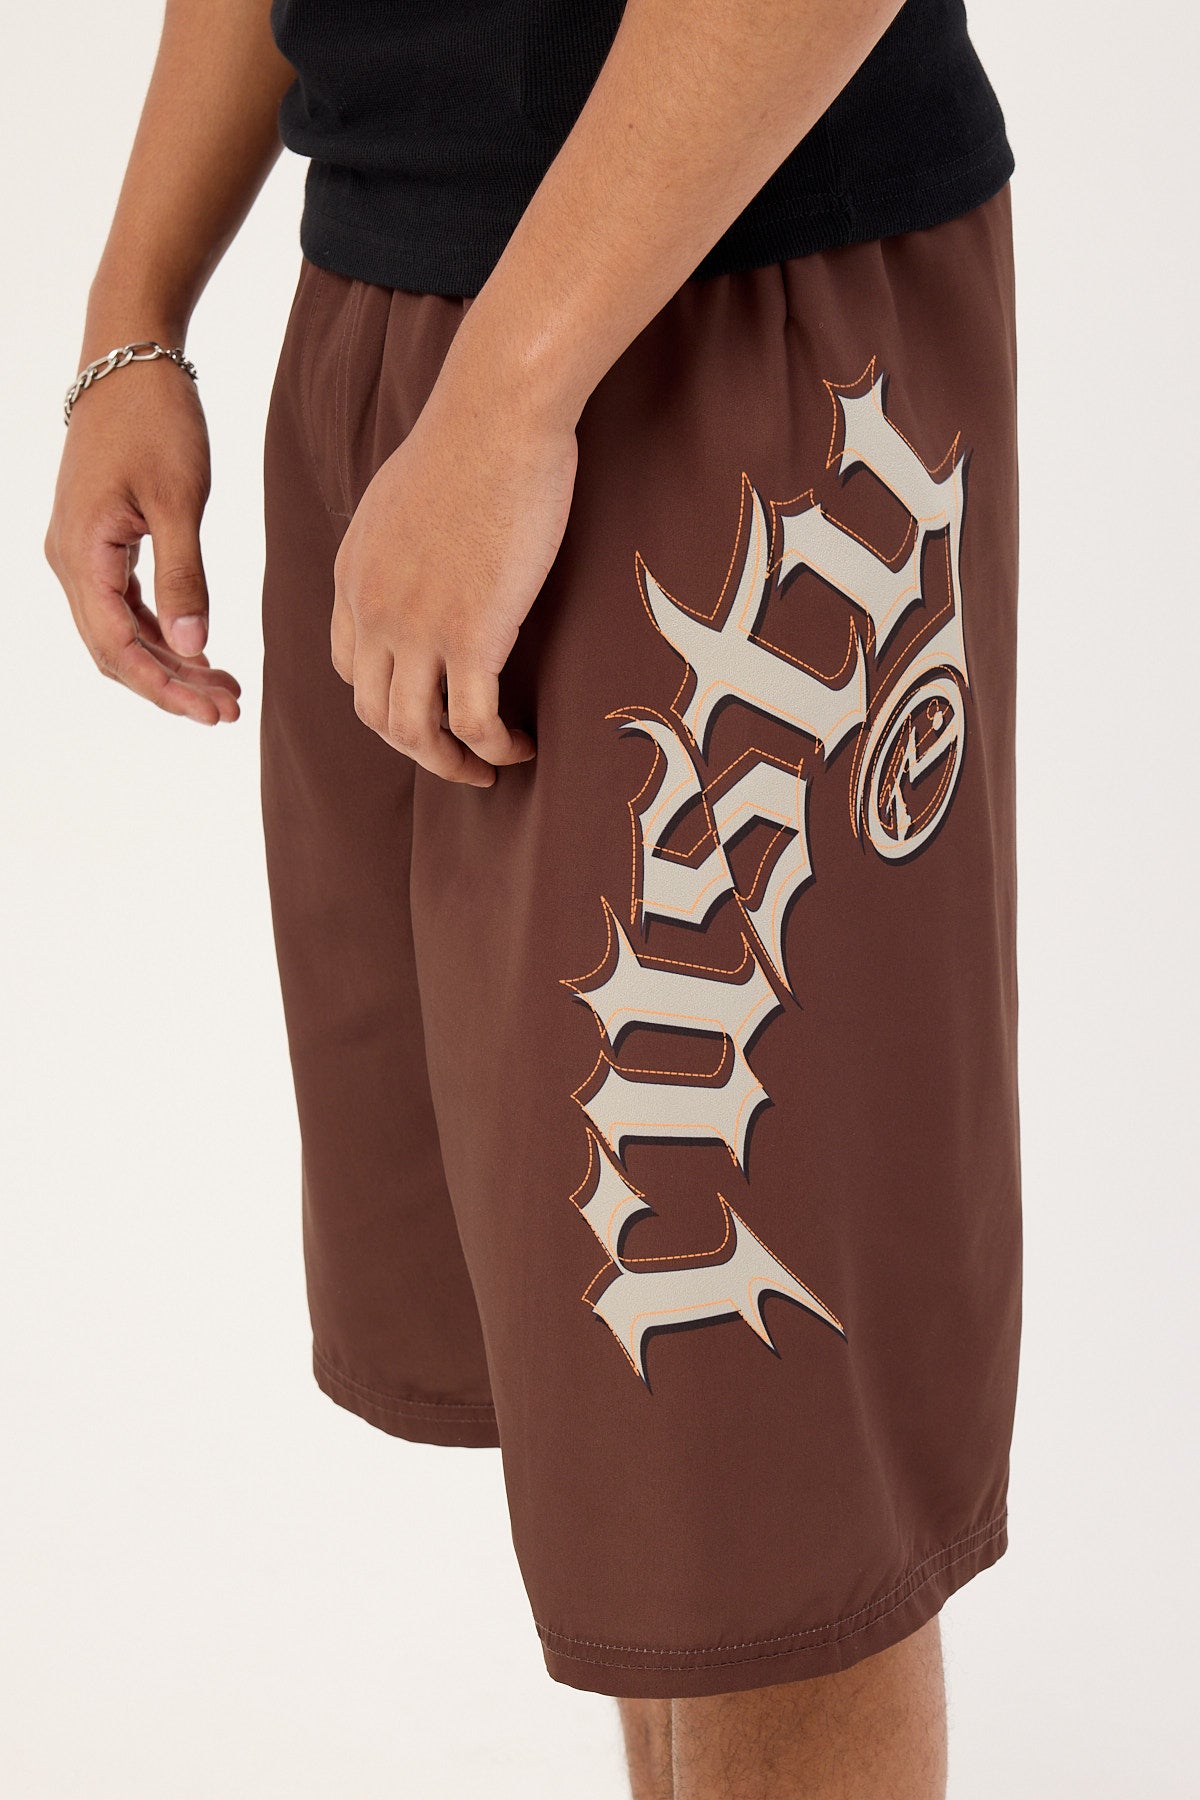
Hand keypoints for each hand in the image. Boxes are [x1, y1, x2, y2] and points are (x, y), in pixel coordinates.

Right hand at [45, 357, 239, 725]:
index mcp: (82, 553)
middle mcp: (69, 560)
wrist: (128, 358)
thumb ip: (185, 577)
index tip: (214, 713)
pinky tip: (202, 652)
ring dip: (170, 664)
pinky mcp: (98, 543)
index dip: (165, 687)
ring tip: (226, 690)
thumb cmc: (156, 419)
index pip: (117, 647)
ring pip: (119, 633)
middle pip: (115, 651)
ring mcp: (80, 552)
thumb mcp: (179, 499)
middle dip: (172, 686)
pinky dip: (160, 633)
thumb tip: (193, 647)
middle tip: (230, 711)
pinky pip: (123, 606)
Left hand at [330, 349, 577, 784]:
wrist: (496, 416)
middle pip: (376, 715)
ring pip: (416, 733)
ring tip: (490, 766)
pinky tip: (521, 744)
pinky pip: (473, 722)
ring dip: (453, 764)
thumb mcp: (404, 496)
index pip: (351, 668)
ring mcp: (417, 628)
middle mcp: (373, 611)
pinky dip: (495, 748)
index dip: (389, 701)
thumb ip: (402, 540)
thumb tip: (432, 554)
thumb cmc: (470, 440)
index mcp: (353, 577)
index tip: (432, 707)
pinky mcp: (471, 635)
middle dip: (418, 749)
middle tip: (461, 758)